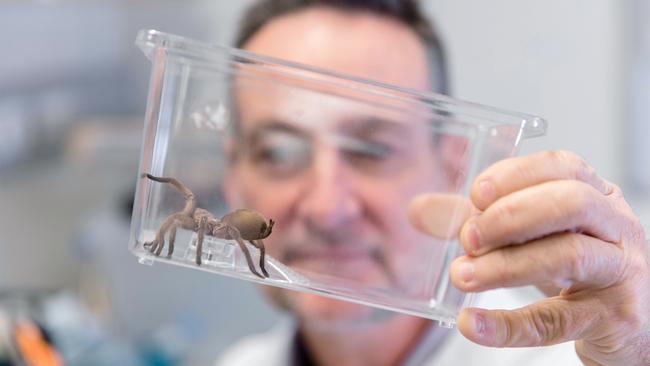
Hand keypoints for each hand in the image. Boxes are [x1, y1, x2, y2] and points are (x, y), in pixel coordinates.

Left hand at [420, 151, 648, 364]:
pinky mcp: (615, 317)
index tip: (476, 193)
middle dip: (512, 215)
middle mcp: (615, 225)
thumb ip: (474, 222)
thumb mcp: (530, 237)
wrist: (626, 322)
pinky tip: (473, 324)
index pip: (561, 167)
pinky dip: (509, 324)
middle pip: (570, 202)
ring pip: (569, 255)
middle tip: (468, 238)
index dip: (516, 175)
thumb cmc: (577, 269)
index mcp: (594, 194)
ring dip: (507, 264)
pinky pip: (558, 320)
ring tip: (463, 275)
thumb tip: (418, 210)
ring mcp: (621, 270)